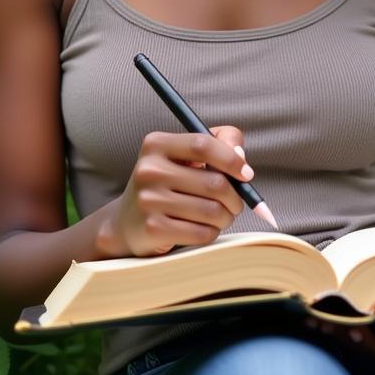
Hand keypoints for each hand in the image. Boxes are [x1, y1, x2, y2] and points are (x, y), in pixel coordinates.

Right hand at [97, 125, 253, 257]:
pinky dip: (211, 233)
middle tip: (236, 203)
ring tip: (220, 216)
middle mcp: (148, 170)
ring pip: (212, 211)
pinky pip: (201, 233)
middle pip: (214, 182)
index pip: (203, 145)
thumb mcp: (187, 155)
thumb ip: (220, 142)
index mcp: (157, 144)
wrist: (127, 222)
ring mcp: (148, 200)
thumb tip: (242, 160)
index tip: (247, 174)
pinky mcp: (153, 229)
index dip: (232, 159)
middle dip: (236, 197)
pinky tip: (203, 228)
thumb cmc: (170, 183)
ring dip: (225, 217)